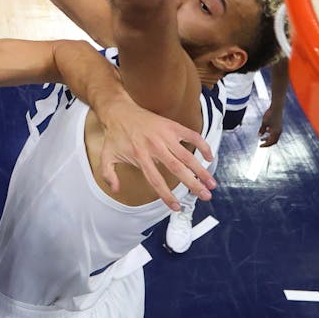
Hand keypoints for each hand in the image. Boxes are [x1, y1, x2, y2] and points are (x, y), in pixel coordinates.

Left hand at [91, 95, 214, 210]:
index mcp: (140, 156)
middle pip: (177, 168)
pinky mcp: (172, 126)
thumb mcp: (107, 155)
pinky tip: (209, 156)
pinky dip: (202, 145)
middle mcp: (155, 146)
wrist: (119, 111)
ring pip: (187, 155)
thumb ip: (109, 174)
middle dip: (193, 183)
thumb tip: (116, 189)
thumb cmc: (115, 134)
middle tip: (205, 196)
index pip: (156, 180)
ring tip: (211, 182)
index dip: (167, 195)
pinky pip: (191, 135)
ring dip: (201, 169)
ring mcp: (165, 135)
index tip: (177, 207)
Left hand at [258, 104, 283, 147]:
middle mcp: (279, 131)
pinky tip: (266, 131)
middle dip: (267, 143)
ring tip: (261, 139)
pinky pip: (275, 132)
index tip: (260, 146)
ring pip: (274, 137)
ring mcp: (280, 128)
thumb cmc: (270, 114)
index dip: (265, 145)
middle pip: (274, 141)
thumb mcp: (264, 122)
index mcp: (275, 132)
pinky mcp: (279, 125)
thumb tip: (259, 135)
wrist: (277, 107)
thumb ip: (262, 129)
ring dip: (268, 139)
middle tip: (261, 144)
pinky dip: (270, 134)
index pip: (271, 142)